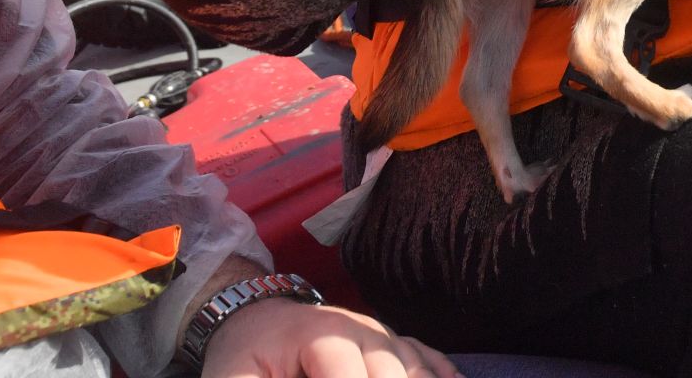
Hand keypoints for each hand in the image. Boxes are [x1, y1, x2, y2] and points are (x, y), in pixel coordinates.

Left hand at [198, 297, 459, 377]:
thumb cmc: (245, 357)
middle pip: (390, 375)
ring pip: (417, 371)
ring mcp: (388, 337)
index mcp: (323, 335)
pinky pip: (432, 362)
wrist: (260, 319)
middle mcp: (365, 330)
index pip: (349, 374)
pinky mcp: (399, 347)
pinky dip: (445, 377)